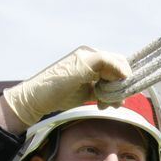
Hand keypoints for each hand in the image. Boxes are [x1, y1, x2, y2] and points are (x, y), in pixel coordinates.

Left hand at [1, 46, 130, 126]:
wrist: (36, 101)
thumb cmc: (53, 84)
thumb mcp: (77, 70)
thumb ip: (101, 63)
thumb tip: (123, 68)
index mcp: (89, 55)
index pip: (116, 60)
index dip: (123, 73)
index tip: (124, 88)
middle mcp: (92, 63)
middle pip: (117, 72)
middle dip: (120, 85)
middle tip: (117, 100)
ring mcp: (90, 77)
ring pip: (113, 83)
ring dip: (115, 94)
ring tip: (108, 105)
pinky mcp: (88, 89)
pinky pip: (106, 92)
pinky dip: (108, 99)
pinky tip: (102, 106)